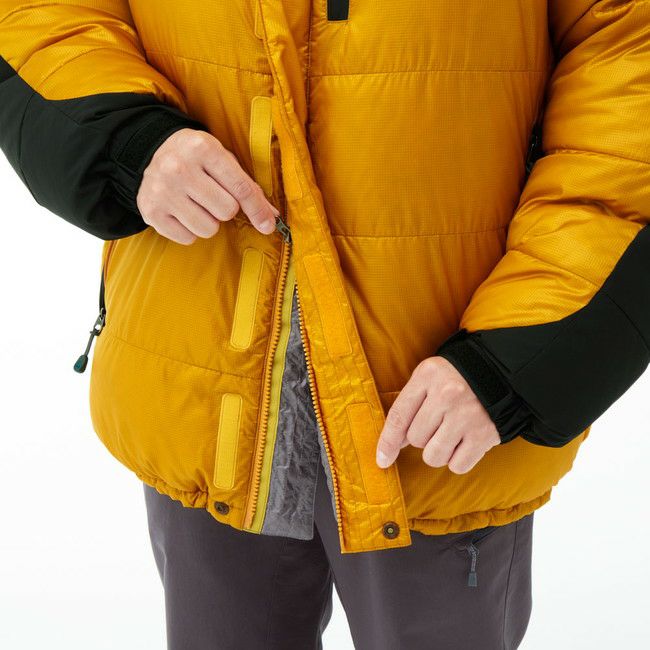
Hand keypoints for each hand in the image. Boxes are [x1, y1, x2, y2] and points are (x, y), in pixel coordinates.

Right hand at [136, 128, 279, 244]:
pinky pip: (187, 238)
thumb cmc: (198, 159)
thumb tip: (271, 217)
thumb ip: (248, 187)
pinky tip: (182, 212)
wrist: (151, 151)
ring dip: (209, 222)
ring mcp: (161, 190)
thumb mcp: (222, 160)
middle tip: (213, 197)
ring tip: (197, 205)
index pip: (241, 188)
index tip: (268, 226)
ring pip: (208, 229)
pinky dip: (189, 230)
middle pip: (226, 211)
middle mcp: (179, 167)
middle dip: (226, 209)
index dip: (258, 210)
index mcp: (203, 148)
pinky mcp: (150, 210)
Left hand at [375, 356, 500, 473]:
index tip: (382, 460)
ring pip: (433, 456)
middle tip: (439, 423)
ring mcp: (466, 415)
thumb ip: (409, 404)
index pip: (399, 415)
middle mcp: (447, 394)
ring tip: (450, 434)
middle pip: (415, 439)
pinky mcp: (484, 435)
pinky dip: (458, 460)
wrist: (503, 375)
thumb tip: (395, 443)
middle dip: (422, 437)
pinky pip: (458, 466)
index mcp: (428, 375)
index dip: (387, 442)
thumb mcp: (429, 377)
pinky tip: (464, 442)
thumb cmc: (456, 379)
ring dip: (438, 452)